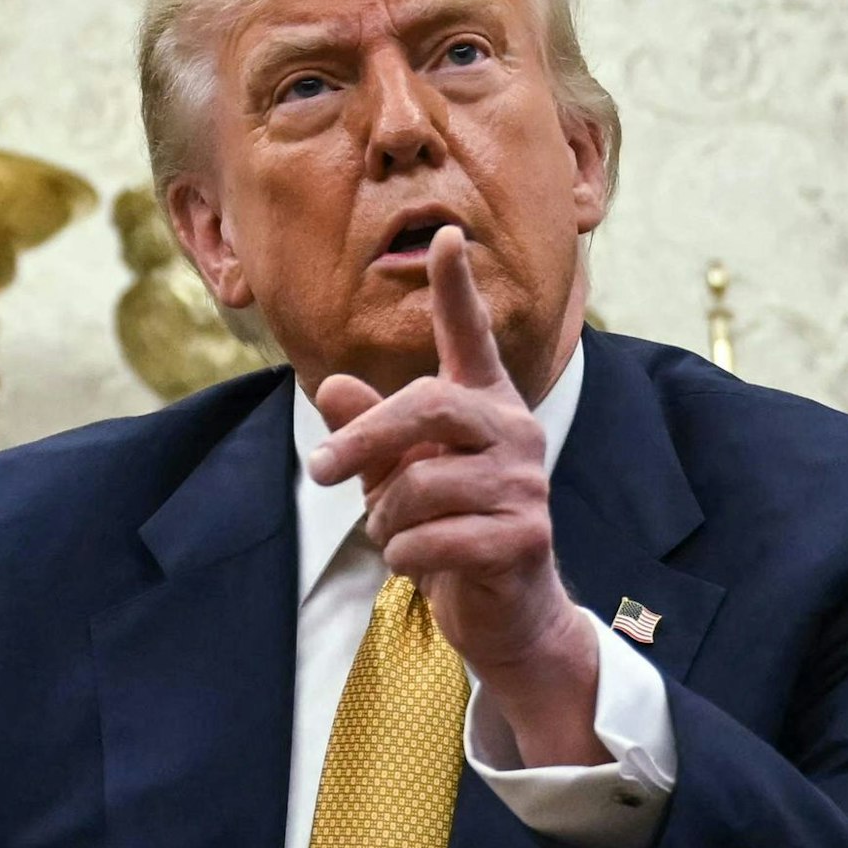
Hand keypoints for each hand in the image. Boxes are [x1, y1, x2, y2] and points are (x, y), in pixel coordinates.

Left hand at [308, 226, 605, 766]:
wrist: (503, 612)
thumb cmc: (446, 531)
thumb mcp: (397, 478)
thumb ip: (369, 434)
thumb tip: (332, 387)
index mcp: (484, 405)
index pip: (469, 337)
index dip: (455, 288)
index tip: (445, 235)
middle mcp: (513, 429)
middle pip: (427, 407)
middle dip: (366, 439)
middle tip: (321, 469)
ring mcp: (526, 481)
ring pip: (420, 485)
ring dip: (386, 520)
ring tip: (397, 536)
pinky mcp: (526, 534)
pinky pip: (434, 536)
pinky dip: (405, 556)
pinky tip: (418, 563)